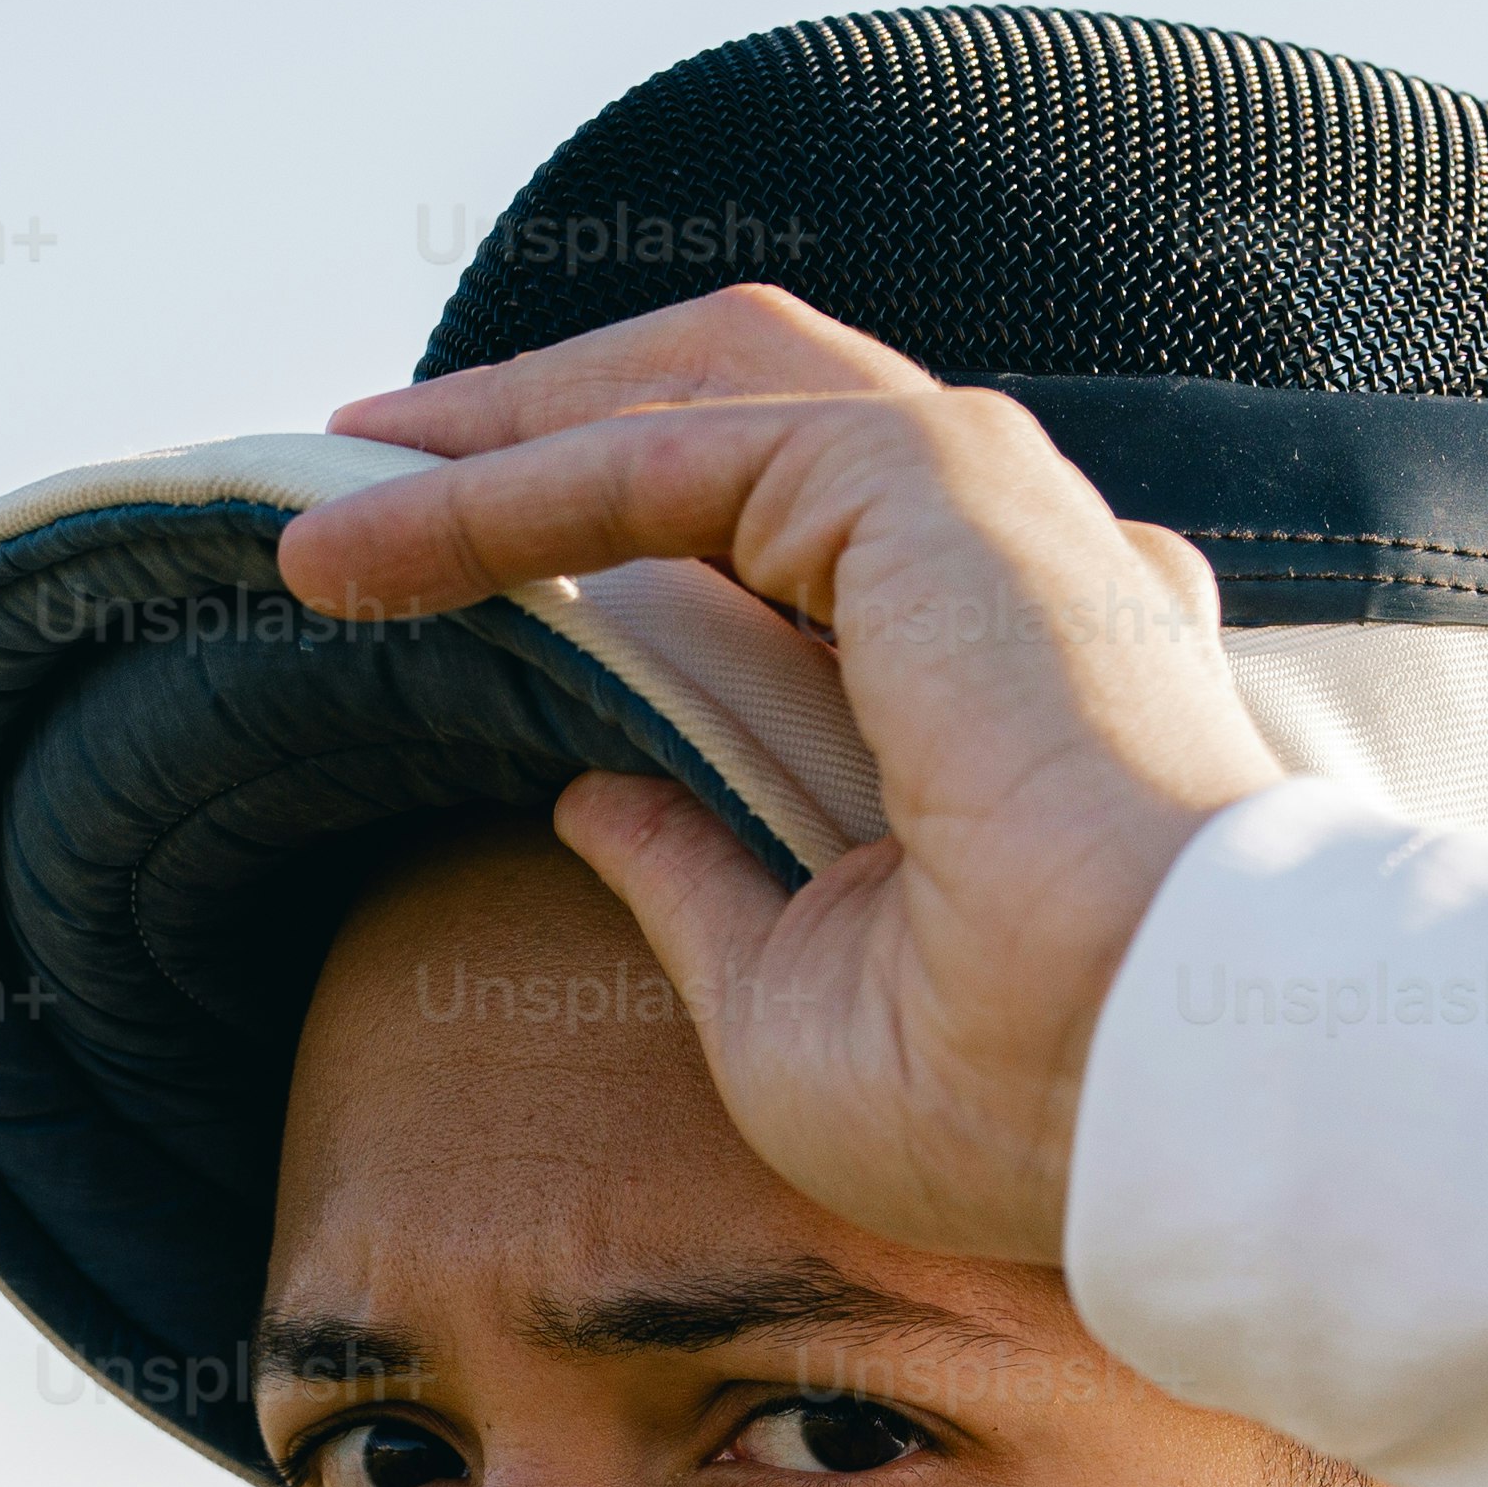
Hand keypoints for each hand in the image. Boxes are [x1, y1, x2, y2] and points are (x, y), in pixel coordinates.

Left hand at [276, 287, 1290, 1269]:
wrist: (1163, 1095)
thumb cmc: (1024, 1098)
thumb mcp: (793, 1001)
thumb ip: (694, 873)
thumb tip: (592, 796)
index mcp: (991, 658)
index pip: (770, 524)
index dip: (592, 517)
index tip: (416, 564)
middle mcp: (994, 554)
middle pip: (724, 406)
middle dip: (532, 419)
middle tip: (354, 472)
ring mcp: (970, 499)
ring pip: (689, 388)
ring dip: (494, 432)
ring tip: (324, 492)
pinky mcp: (919, 483)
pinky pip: (661, 449)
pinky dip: (501, 487)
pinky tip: (363, 544)